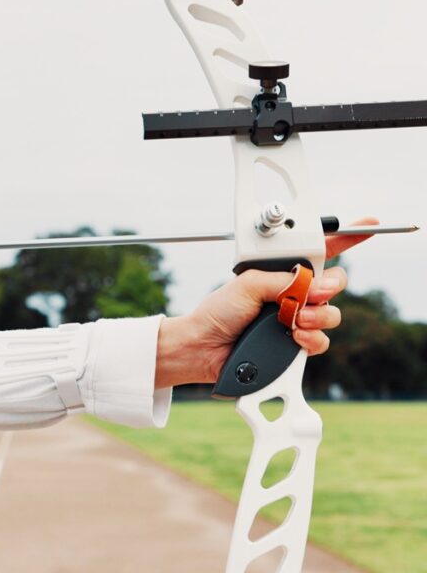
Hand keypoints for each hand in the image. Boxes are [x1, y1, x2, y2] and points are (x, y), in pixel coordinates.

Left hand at [154, 217, 377, 387]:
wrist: (204, 346)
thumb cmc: (218, 311)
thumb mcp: (248, 283)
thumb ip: (283, 279)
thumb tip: (311, 286)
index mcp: (281, 272)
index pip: (319, 252)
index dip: (344, 240)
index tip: (368, 226)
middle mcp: (293, 295)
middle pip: (334, 284)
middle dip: (331, 286)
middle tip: (313, 293)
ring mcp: (296, 321)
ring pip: (331, 315)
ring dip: (318, 316)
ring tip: (295, 320)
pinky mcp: (295, 346)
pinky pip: (321, 341)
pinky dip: (312, 339)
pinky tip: (295, 337)